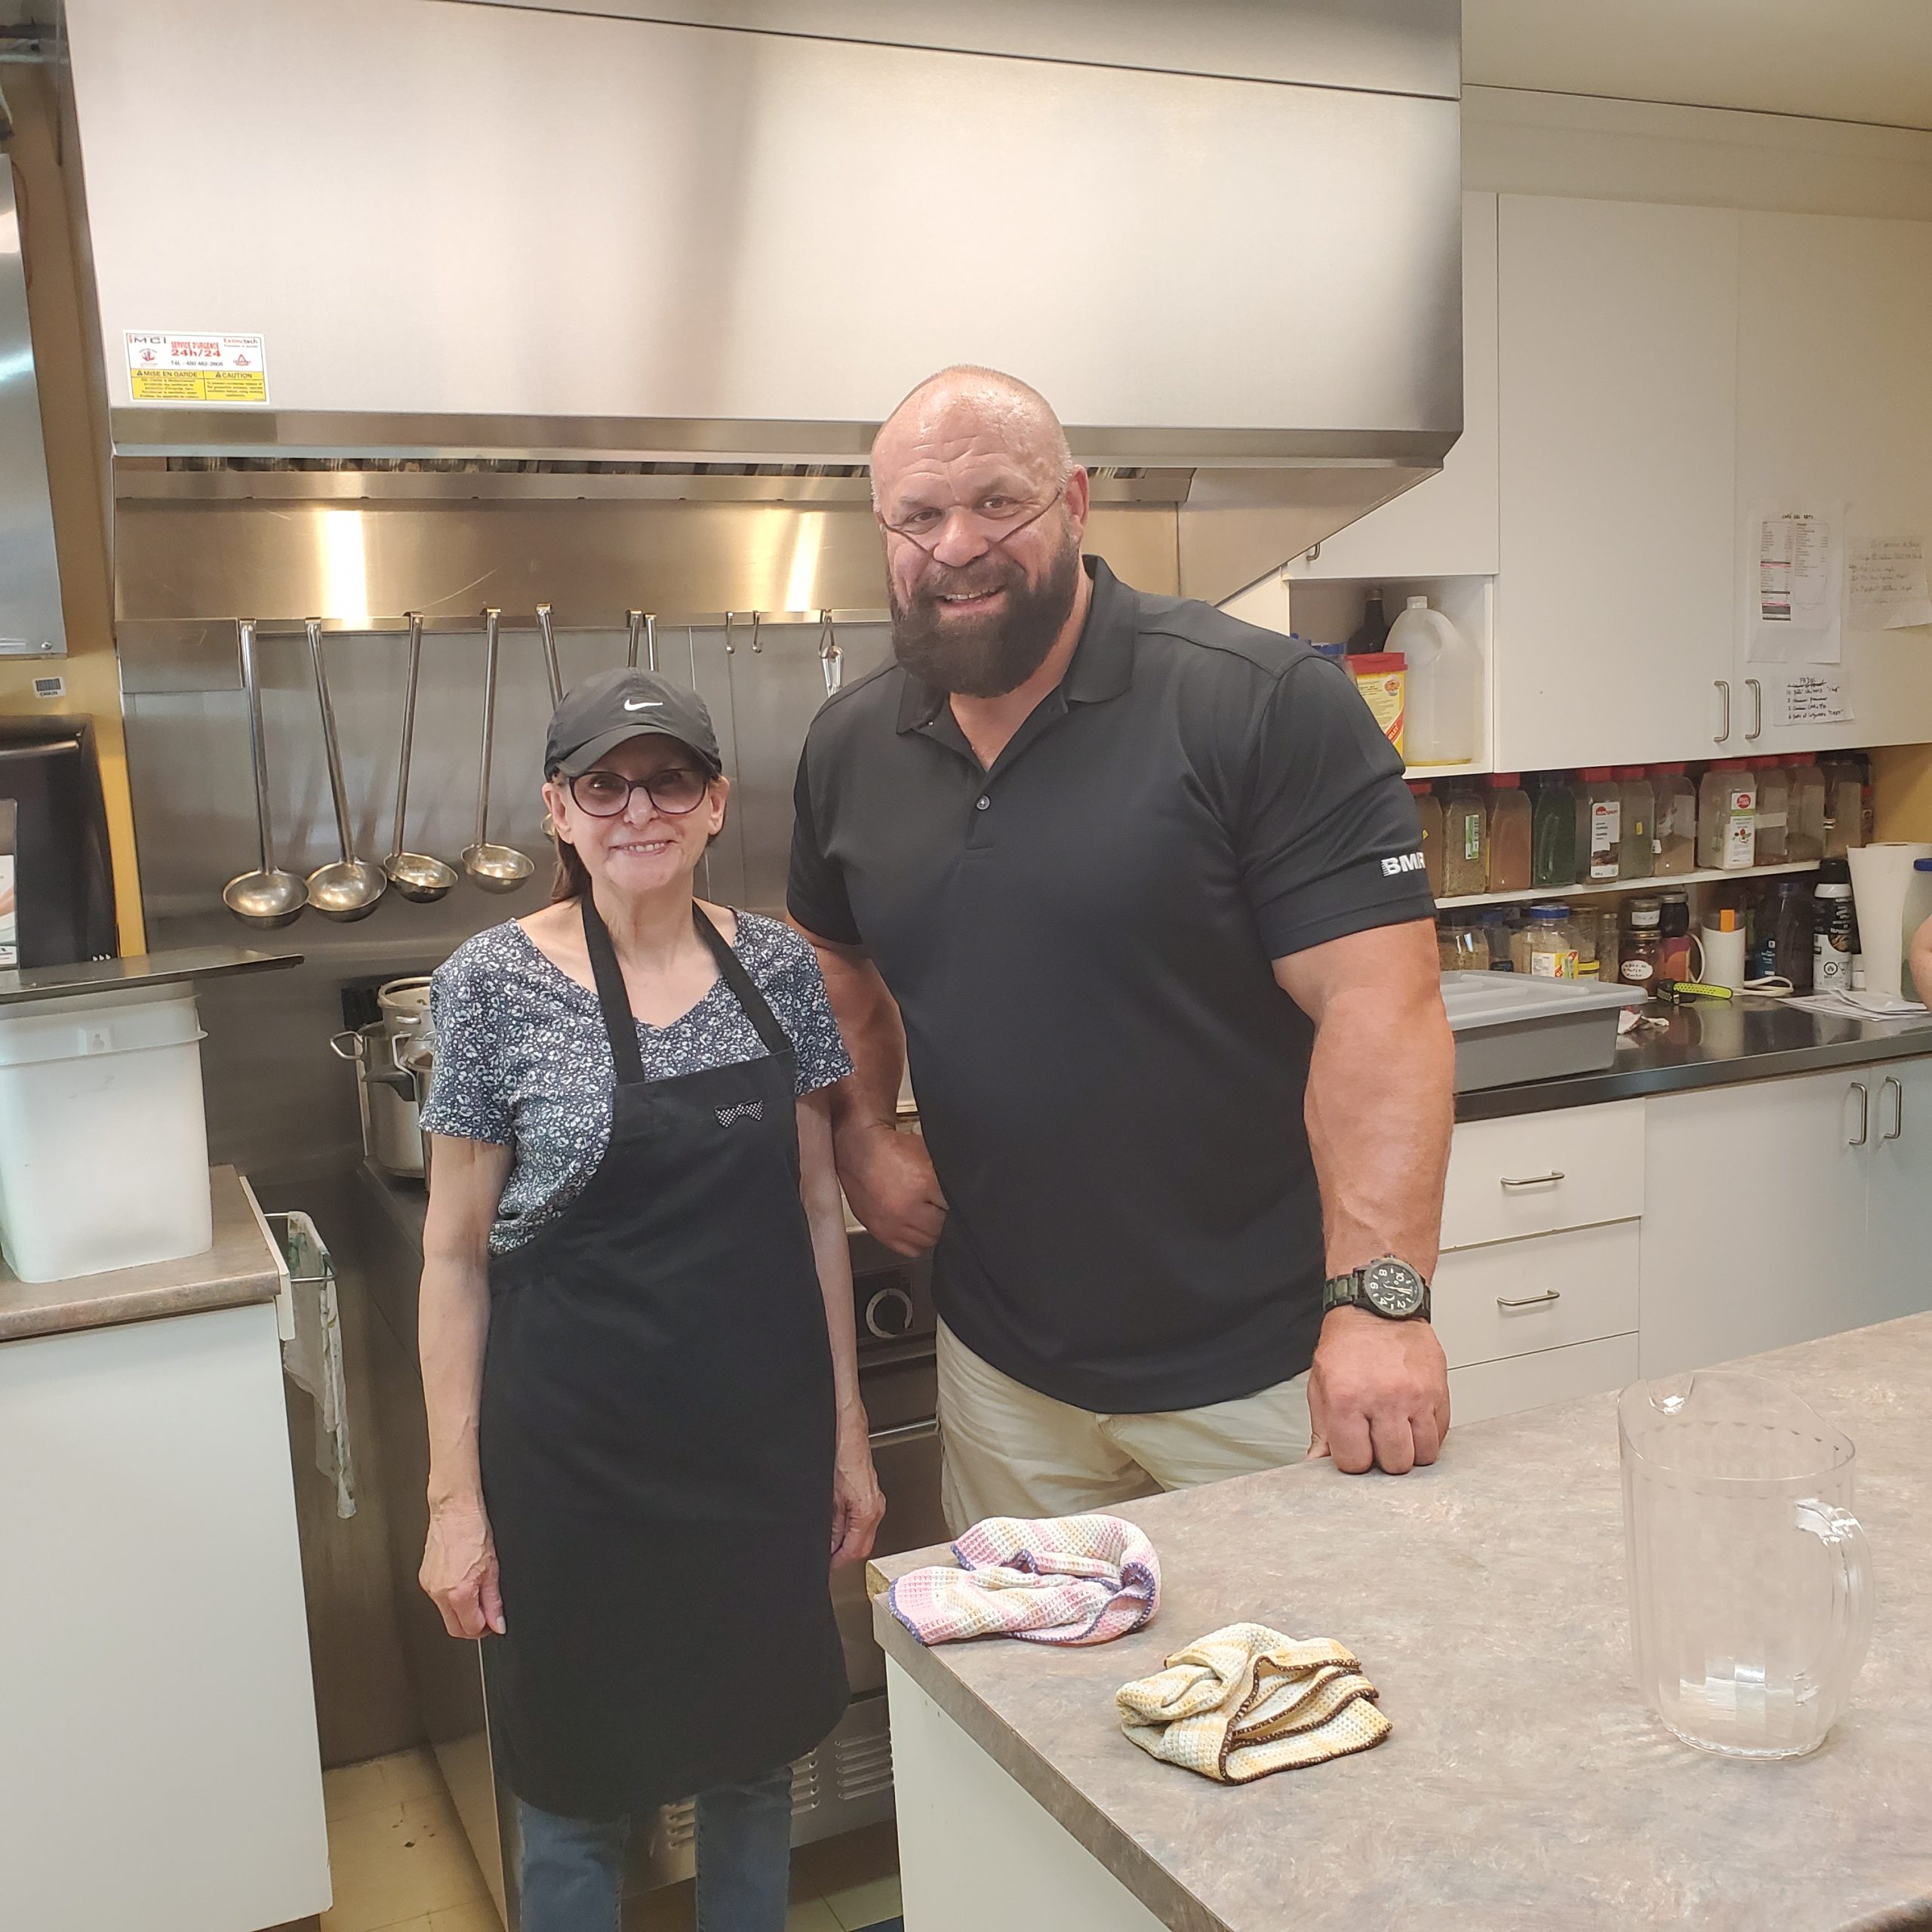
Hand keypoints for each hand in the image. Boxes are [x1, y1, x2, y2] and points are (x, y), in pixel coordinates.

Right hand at [420, 1497, 505, 1638]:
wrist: (454, 1509)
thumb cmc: (474, 1530)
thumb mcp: (493, 1568)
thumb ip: (495, 1601)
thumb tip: (498, 1623)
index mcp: (458, 1592)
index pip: (470, 1628)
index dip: (486, 1628)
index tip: (494, 1622)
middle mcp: (439, 1592)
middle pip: (454, 1628)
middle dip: (472, 1626)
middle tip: (487, 1615)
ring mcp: (429, 1586)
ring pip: (446, 1614)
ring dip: (462, 1611)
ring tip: (476, 1591)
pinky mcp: (424, 1578)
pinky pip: (439, 1599)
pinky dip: (452, 1598)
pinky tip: (462, 1581)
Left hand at [830, 1407, 885, 1568]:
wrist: (848, 1428)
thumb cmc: (841, 1453)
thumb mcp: (829, 1496)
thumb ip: (830, 1524)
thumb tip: (827, 1544)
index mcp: (867, 1511)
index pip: (855, 1551)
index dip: (838, 1561)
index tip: (827, 1566)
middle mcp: (875, 1508)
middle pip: (861, 1546)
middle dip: (842, 1554)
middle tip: (825, 1558)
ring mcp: (874, 1500)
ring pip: (862, 1533)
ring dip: (845, 1540)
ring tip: (827, 1542)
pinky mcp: (870, 1493)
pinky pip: (861, 1519)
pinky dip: (848, 1526)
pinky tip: (834, 1523)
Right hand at [836, 1121, 945, 1256]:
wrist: (858, 1152)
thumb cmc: (890, 1149)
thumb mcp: (927, 1153)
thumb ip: (946, 1174)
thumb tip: (964, 1188)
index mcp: (922, 1183)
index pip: (955, 1205)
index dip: (958, 1201)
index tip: (955, 1200)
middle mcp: (905, 1207)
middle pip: (943, 1226)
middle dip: (945, 1216)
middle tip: (941, 1205)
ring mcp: (891, 1223)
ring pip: (928, 1240)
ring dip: (932, 1229)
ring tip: (930, 1215)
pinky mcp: (880, 1232)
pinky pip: (910, 1249)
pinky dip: (917, 1241)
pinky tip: (917, 1227)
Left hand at [1306, 1306, 1449, 1475]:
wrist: (1380, 1307)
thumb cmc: (1349, 1343)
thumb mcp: (1321, 1383)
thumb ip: (1323, 1428)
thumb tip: (1319, 1463)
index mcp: (1346, 1399)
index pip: (1355, 1462)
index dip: (1354, 1460)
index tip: (1355, 1449)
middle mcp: (1383, 1399)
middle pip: (1394, 1464)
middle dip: (1384, 1459)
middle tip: (1378, 1440)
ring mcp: (1416, 1397)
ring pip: (1423, 1455)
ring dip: (1410, 1450)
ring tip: (1398, 1431)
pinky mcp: (1439, 1392)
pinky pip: (1441, 1435)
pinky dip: (1428, 1435)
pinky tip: (1413, 1421)